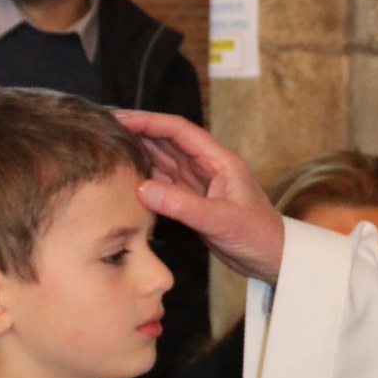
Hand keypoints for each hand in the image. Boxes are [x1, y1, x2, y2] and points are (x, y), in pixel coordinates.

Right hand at [115, 110, 285, 283]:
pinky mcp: (193, 201)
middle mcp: (206, 166)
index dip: (148, 121)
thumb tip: (141, 188)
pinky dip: (144, 178)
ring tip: (107, 145)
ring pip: (163, 160)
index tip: (120, 118)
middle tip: (104, 126)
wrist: (273, 259)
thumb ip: (182, 205)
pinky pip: (164, 183)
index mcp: (218, 159)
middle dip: (137, 131)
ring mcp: (198, 183)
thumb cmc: (258, 235)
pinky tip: (125, 176)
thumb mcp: (220, 220)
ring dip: (138, 152)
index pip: (178, 130)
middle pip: (166, 140)